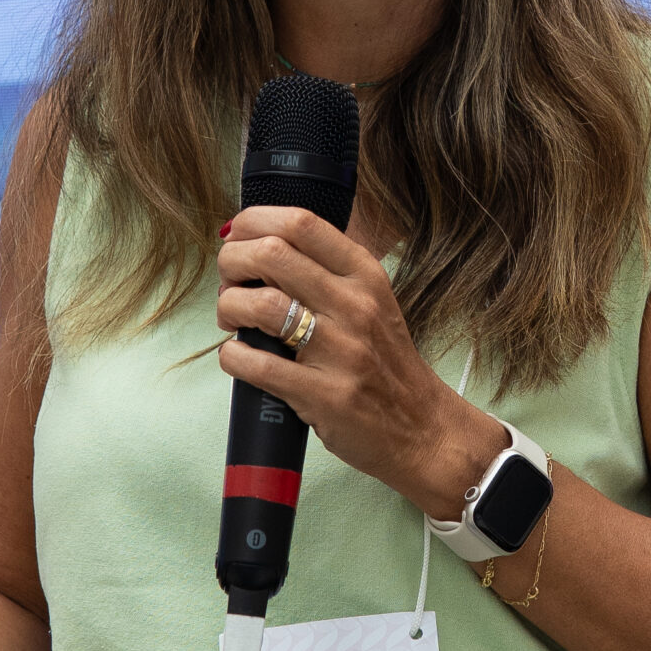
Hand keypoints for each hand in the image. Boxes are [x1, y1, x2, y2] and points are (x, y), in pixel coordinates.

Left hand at [216, 206, 505, 515]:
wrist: (422, 429)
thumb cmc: (385, 363)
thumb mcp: (371, 301)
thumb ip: (326, 272)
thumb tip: (261, 244)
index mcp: (365, 275)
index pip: (302, 223)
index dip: (254, 221)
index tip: (237, 237)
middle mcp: (355, 305)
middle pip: (272, 254)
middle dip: (232, 262)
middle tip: (228, 281)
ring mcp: (341, 350)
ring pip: (260, 304)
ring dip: (228, 307)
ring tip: (230, 319)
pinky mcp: (324, 394)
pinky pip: (256, 363)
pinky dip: (233, 356)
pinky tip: (238, 357)